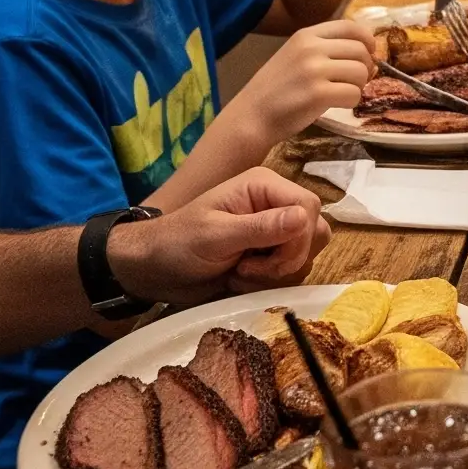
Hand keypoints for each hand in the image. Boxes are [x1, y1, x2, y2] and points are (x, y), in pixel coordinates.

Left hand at [108, 167, 327, 306]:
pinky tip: (240, 281)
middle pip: (314, 231)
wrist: (153, 270)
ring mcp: (273, 230)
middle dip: (287, 259)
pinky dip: (270, 282)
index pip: (309, 206)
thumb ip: (261, 228)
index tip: (269, 261)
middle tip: (250, 270)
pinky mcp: (269, 255)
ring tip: (241, 275)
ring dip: (276, 273)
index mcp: (264, 186)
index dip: (298, 238)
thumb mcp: (216, 236)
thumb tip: (305, 218)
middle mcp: (275, 204)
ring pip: (306, 254)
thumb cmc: (178, 244)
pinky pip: (292, 270)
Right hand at [234, 18, 376, 145]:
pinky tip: (338, 105)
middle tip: (355, 81)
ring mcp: (314, 70)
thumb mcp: (296, 56)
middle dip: (365, 67)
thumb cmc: (276, 89)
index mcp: (306, 35)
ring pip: (361, 72)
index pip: (351, 26)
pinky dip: (352, 101)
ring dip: (359, 86)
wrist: (251, 117)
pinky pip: (354, 93)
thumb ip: (326, 49)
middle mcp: (311, 48)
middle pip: (361, 50)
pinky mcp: (318, 94)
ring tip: (343, 93)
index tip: (369, 53)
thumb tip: (369, 54)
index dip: (367, 40)